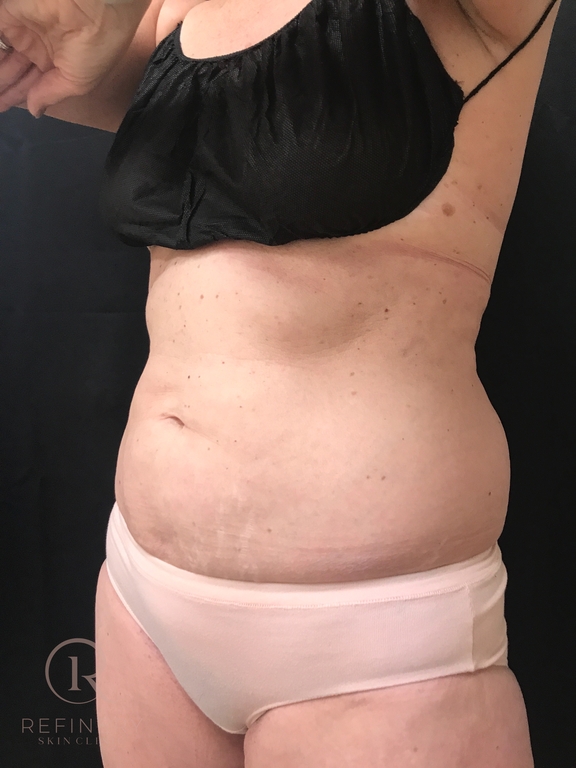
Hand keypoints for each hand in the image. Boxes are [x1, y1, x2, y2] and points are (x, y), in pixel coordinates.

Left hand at [0, 0, 151, 116]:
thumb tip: (35, 110)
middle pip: (16, 70)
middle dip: (4, 85)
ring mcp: (26, 30)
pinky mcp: (11, 13)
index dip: (18, 95)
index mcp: (61, 64)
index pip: (34, 83)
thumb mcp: (77, 82)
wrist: (95, 9)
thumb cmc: (95, 48)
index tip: (3, 107)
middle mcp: (42, 47)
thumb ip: (50, 94)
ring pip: (3, 55)